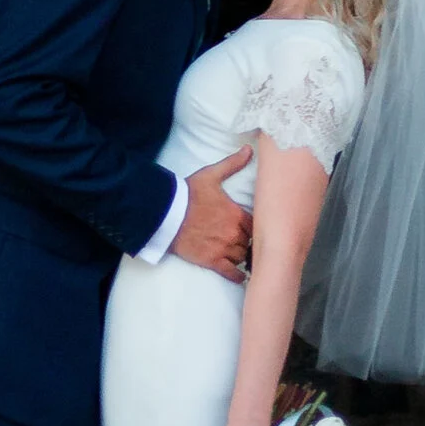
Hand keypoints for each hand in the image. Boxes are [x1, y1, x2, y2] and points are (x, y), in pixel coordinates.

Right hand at [170, 145, 251, 280]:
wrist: (167, 213)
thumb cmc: (189, 193)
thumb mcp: (211, 175)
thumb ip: (232, 164)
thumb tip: (249, 149)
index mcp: (236, 214)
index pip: (257, 225)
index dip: (256, 227)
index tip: (254, 228)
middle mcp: (232, 233)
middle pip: (250, 242)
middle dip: (248, 241)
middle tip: (247, 241)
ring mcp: (222, 248)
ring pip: (242, 257)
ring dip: (242, 255)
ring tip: (241, 255)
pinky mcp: (211, 261)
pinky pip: (231, 272)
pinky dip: (238, 275)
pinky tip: (241, 276)